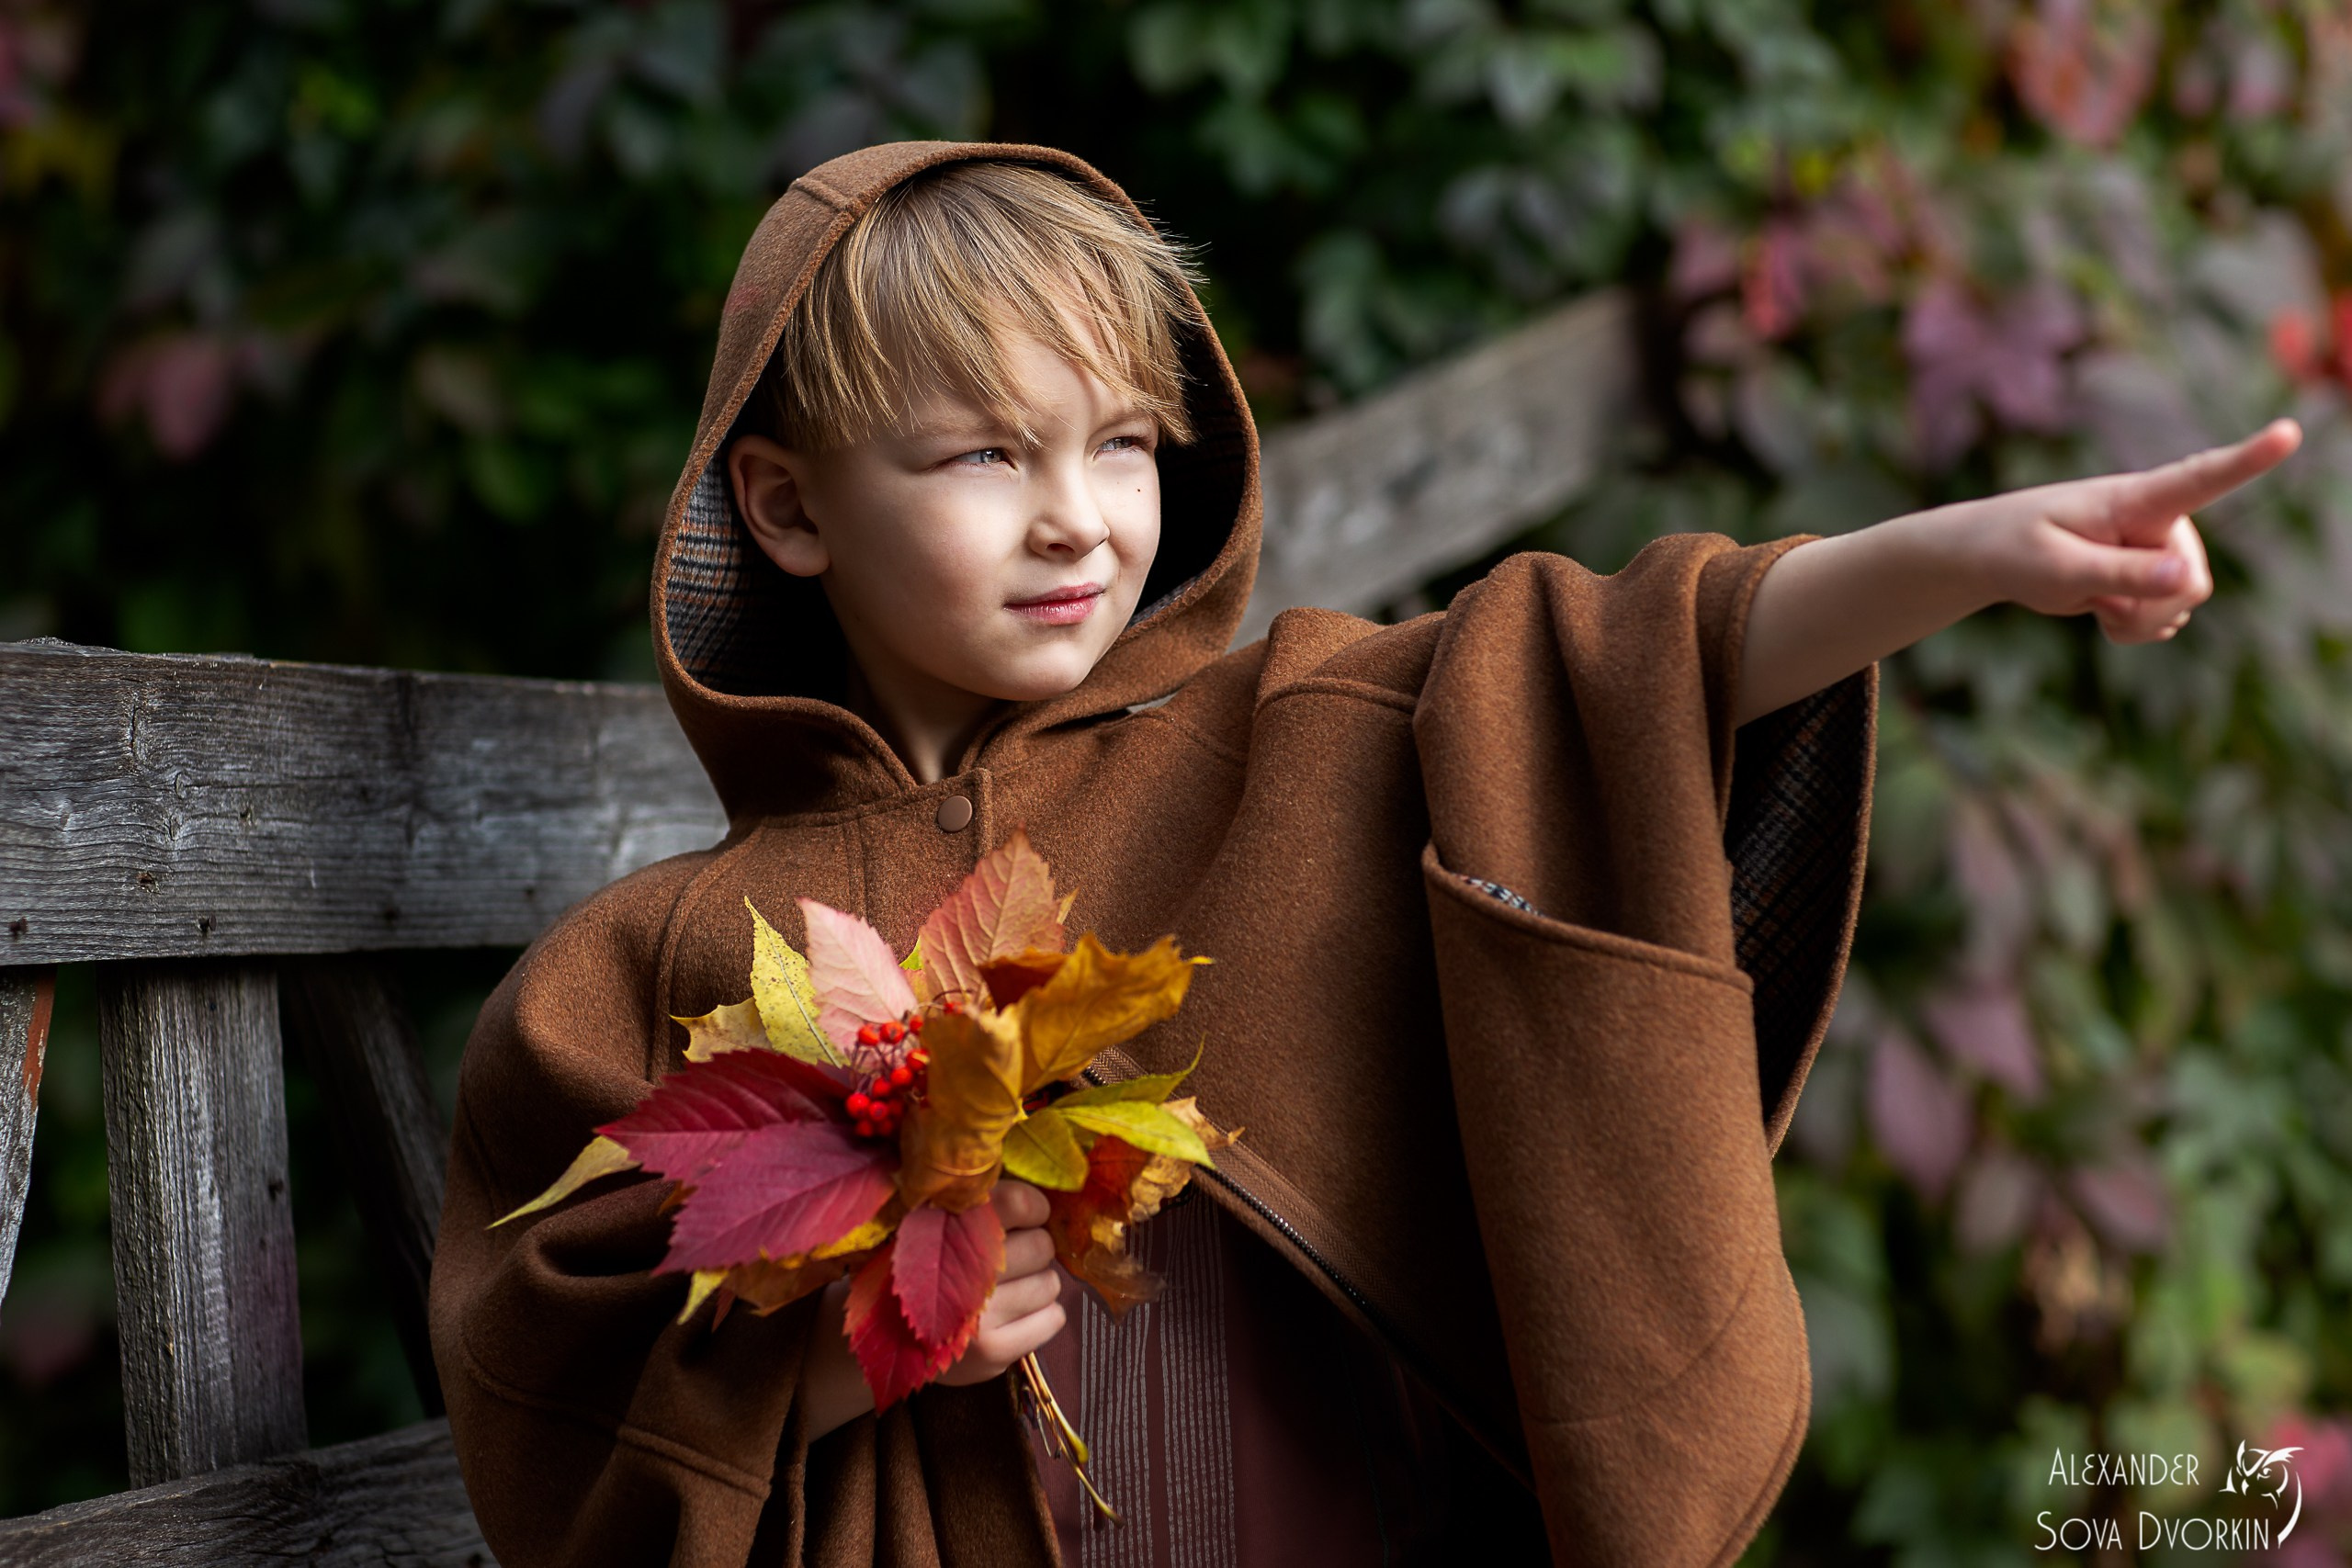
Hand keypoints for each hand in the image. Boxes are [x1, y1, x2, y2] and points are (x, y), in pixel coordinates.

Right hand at [939, 1178, 1066, 1385]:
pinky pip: (1053, 1320)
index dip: (1034, 1207)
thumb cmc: (927, 1270)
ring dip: (1037, 1285)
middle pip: (1041, 1245)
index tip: (1028, 1215)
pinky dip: (1043, 1317)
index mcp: (943, 1227)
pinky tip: (1015, 1316)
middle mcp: (960, 1271)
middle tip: (1011, 1260)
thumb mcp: (936, 1226)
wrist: (890, 1341)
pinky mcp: (992, 1351)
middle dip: (1034, 1250)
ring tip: (1009, 1290)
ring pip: (1050, 1284)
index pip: (1019, 1202)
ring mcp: (977, 1316)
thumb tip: (1039, 1198)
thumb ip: (980, 1206)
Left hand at [1968, 418, 2300, 643]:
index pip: (2199, 478)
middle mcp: (2161, 519)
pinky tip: (2104, 607)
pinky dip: (2135, 626)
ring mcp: (2162, 547)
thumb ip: (2122, 572)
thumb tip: (2191, 578)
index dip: (2248, 459)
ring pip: (2182, 603)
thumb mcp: (2059, 567)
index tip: (2287, 433)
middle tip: (2091, 594)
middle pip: (2190, 582)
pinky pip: (2169, 617)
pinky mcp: (2155, 573)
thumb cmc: (2016, 550)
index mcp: (2135, 499)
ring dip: (2138, 617)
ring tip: (2093, 594)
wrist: (1994, 556)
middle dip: (2146, 606)